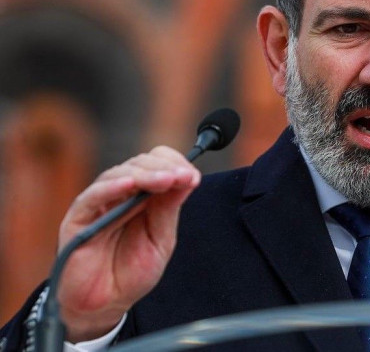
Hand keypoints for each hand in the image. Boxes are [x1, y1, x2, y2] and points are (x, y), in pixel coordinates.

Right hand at [55, 146, 200, 341]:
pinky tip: (130, 186)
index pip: (157, 164)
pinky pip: (92, 197)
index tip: (193, 176)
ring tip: (165, 180)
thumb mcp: (161, 240)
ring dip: (145, 174)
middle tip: (182, 177)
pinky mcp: (78, 218)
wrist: (106, 304)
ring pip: (118, 174)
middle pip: (140, 163)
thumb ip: (169, 210)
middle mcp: (120, 194)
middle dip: (164, 168)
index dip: (175, 164)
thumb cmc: (132, 272)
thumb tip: (188, 178)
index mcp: (143, 195)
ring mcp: (98, 203)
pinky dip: (112, 188)